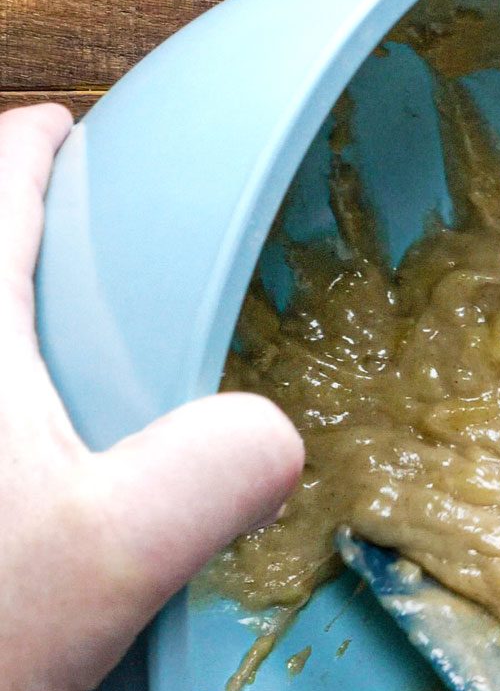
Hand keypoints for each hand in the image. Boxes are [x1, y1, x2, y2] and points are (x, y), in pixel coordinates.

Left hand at [0, 103, 302, 690]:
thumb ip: (210, 477)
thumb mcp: (110, 557)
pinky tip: (23, 491)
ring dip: (1, 347)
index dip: (33, 149)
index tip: (69, 133)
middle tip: (76, 264)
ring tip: (51, 374)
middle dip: (4, 246)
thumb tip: (280, 434)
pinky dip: (7, 430)